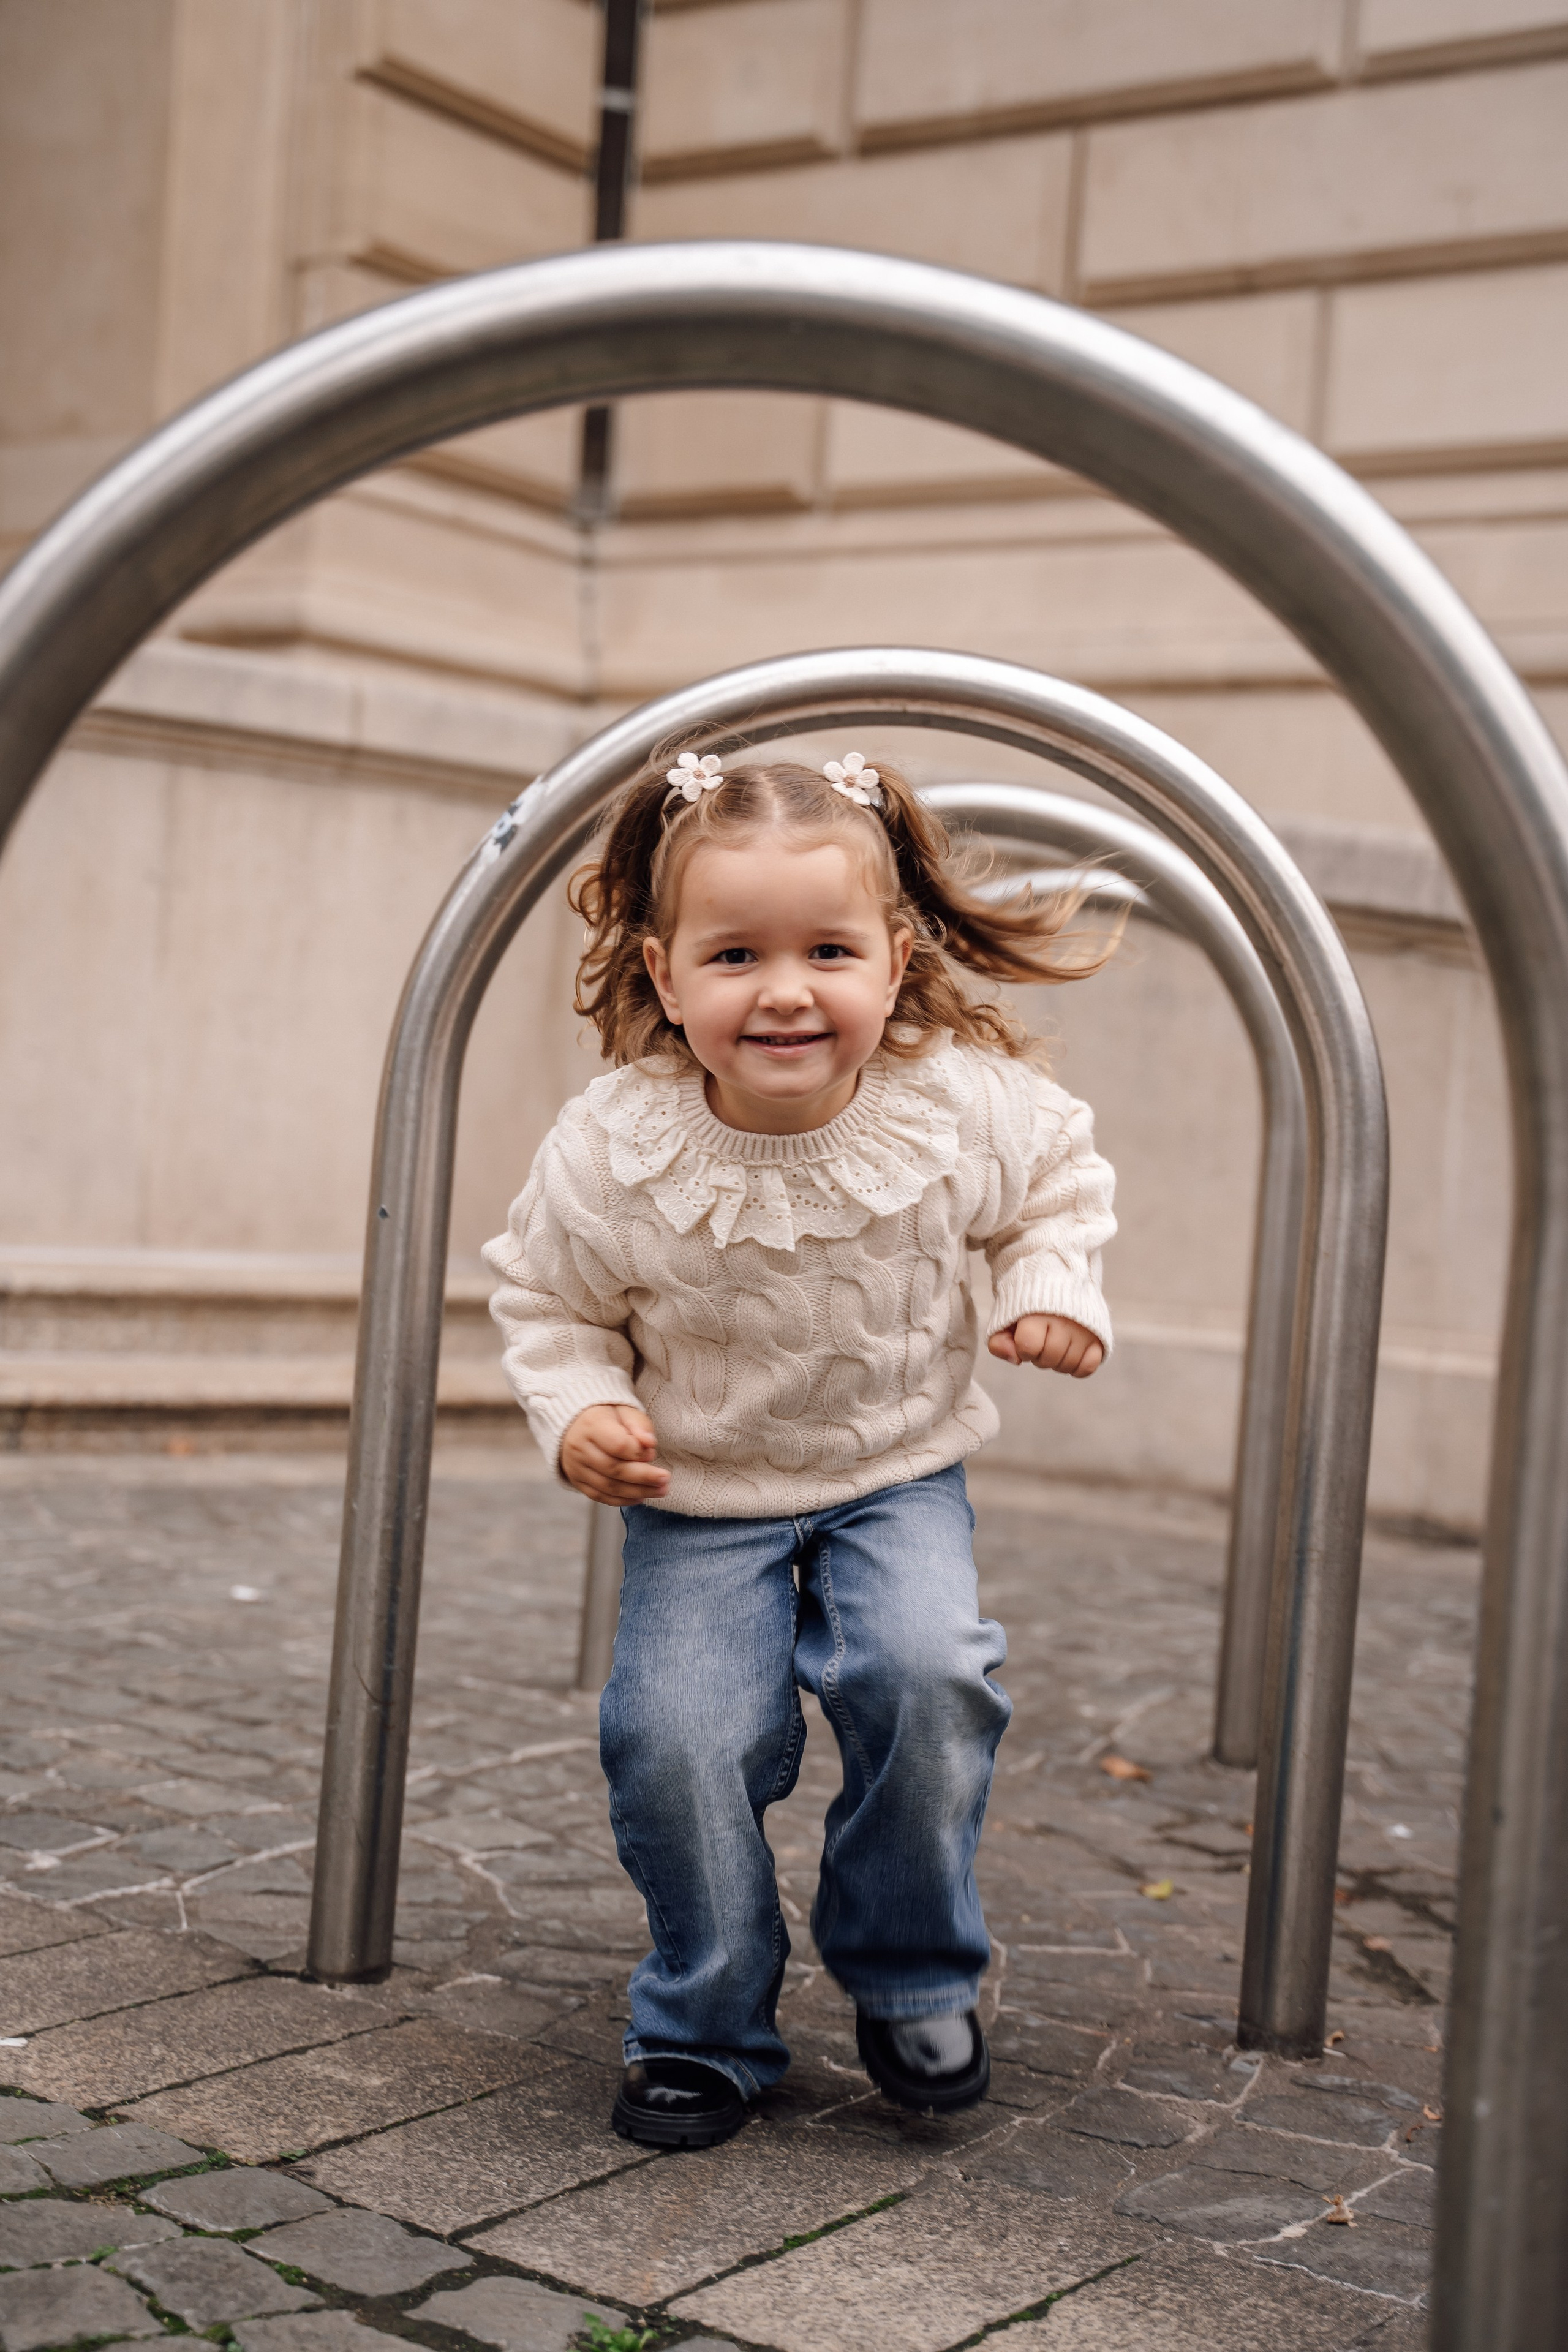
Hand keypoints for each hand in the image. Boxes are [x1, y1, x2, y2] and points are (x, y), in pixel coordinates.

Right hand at [560, 1404, 670, 1502]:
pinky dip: (622, 1500)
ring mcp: (576, 1467)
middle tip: (666, 1479)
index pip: (618, 1445)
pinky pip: (599, 1496)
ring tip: (660, 1490)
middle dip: (644, 1477)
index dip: (639, 1453)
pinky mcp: (576, 1481)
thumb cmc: (606, 1415)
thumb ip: (639, 1425)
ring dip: (637, 1492)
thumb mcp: (625, 1410)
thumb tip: (649, 1444)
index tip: (653, 1453)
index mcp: (592, 1425)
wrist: (574, 1423)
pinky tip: (640, 1497)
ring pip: (608, 1486)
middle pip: (614, 1469)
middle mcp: (580, 1448)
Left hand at [988, 1314, 1103, 1378]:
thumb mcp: (1005, 1318)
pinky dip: (1078, 1366)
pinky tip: (1070, 1353)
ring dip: (1057, 1361)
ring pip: (1067, 1365)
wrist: (1057, 1278)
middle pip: (1049, 1359)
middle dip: (1040, 1355)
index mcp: (1038, 1313)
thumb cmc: (1027, 1305)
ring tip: (1055, 1343)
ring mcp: (1084, 1330)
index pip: (1029, 1347)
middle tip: (1042, 1340)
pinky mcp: (1098, 1337)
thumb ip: (999, 1342)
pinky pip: (1088, 1367)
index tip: (1026, 1337)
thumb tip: (1016, 1360)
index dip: (1024, 1348)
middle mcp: (1064, 1321)